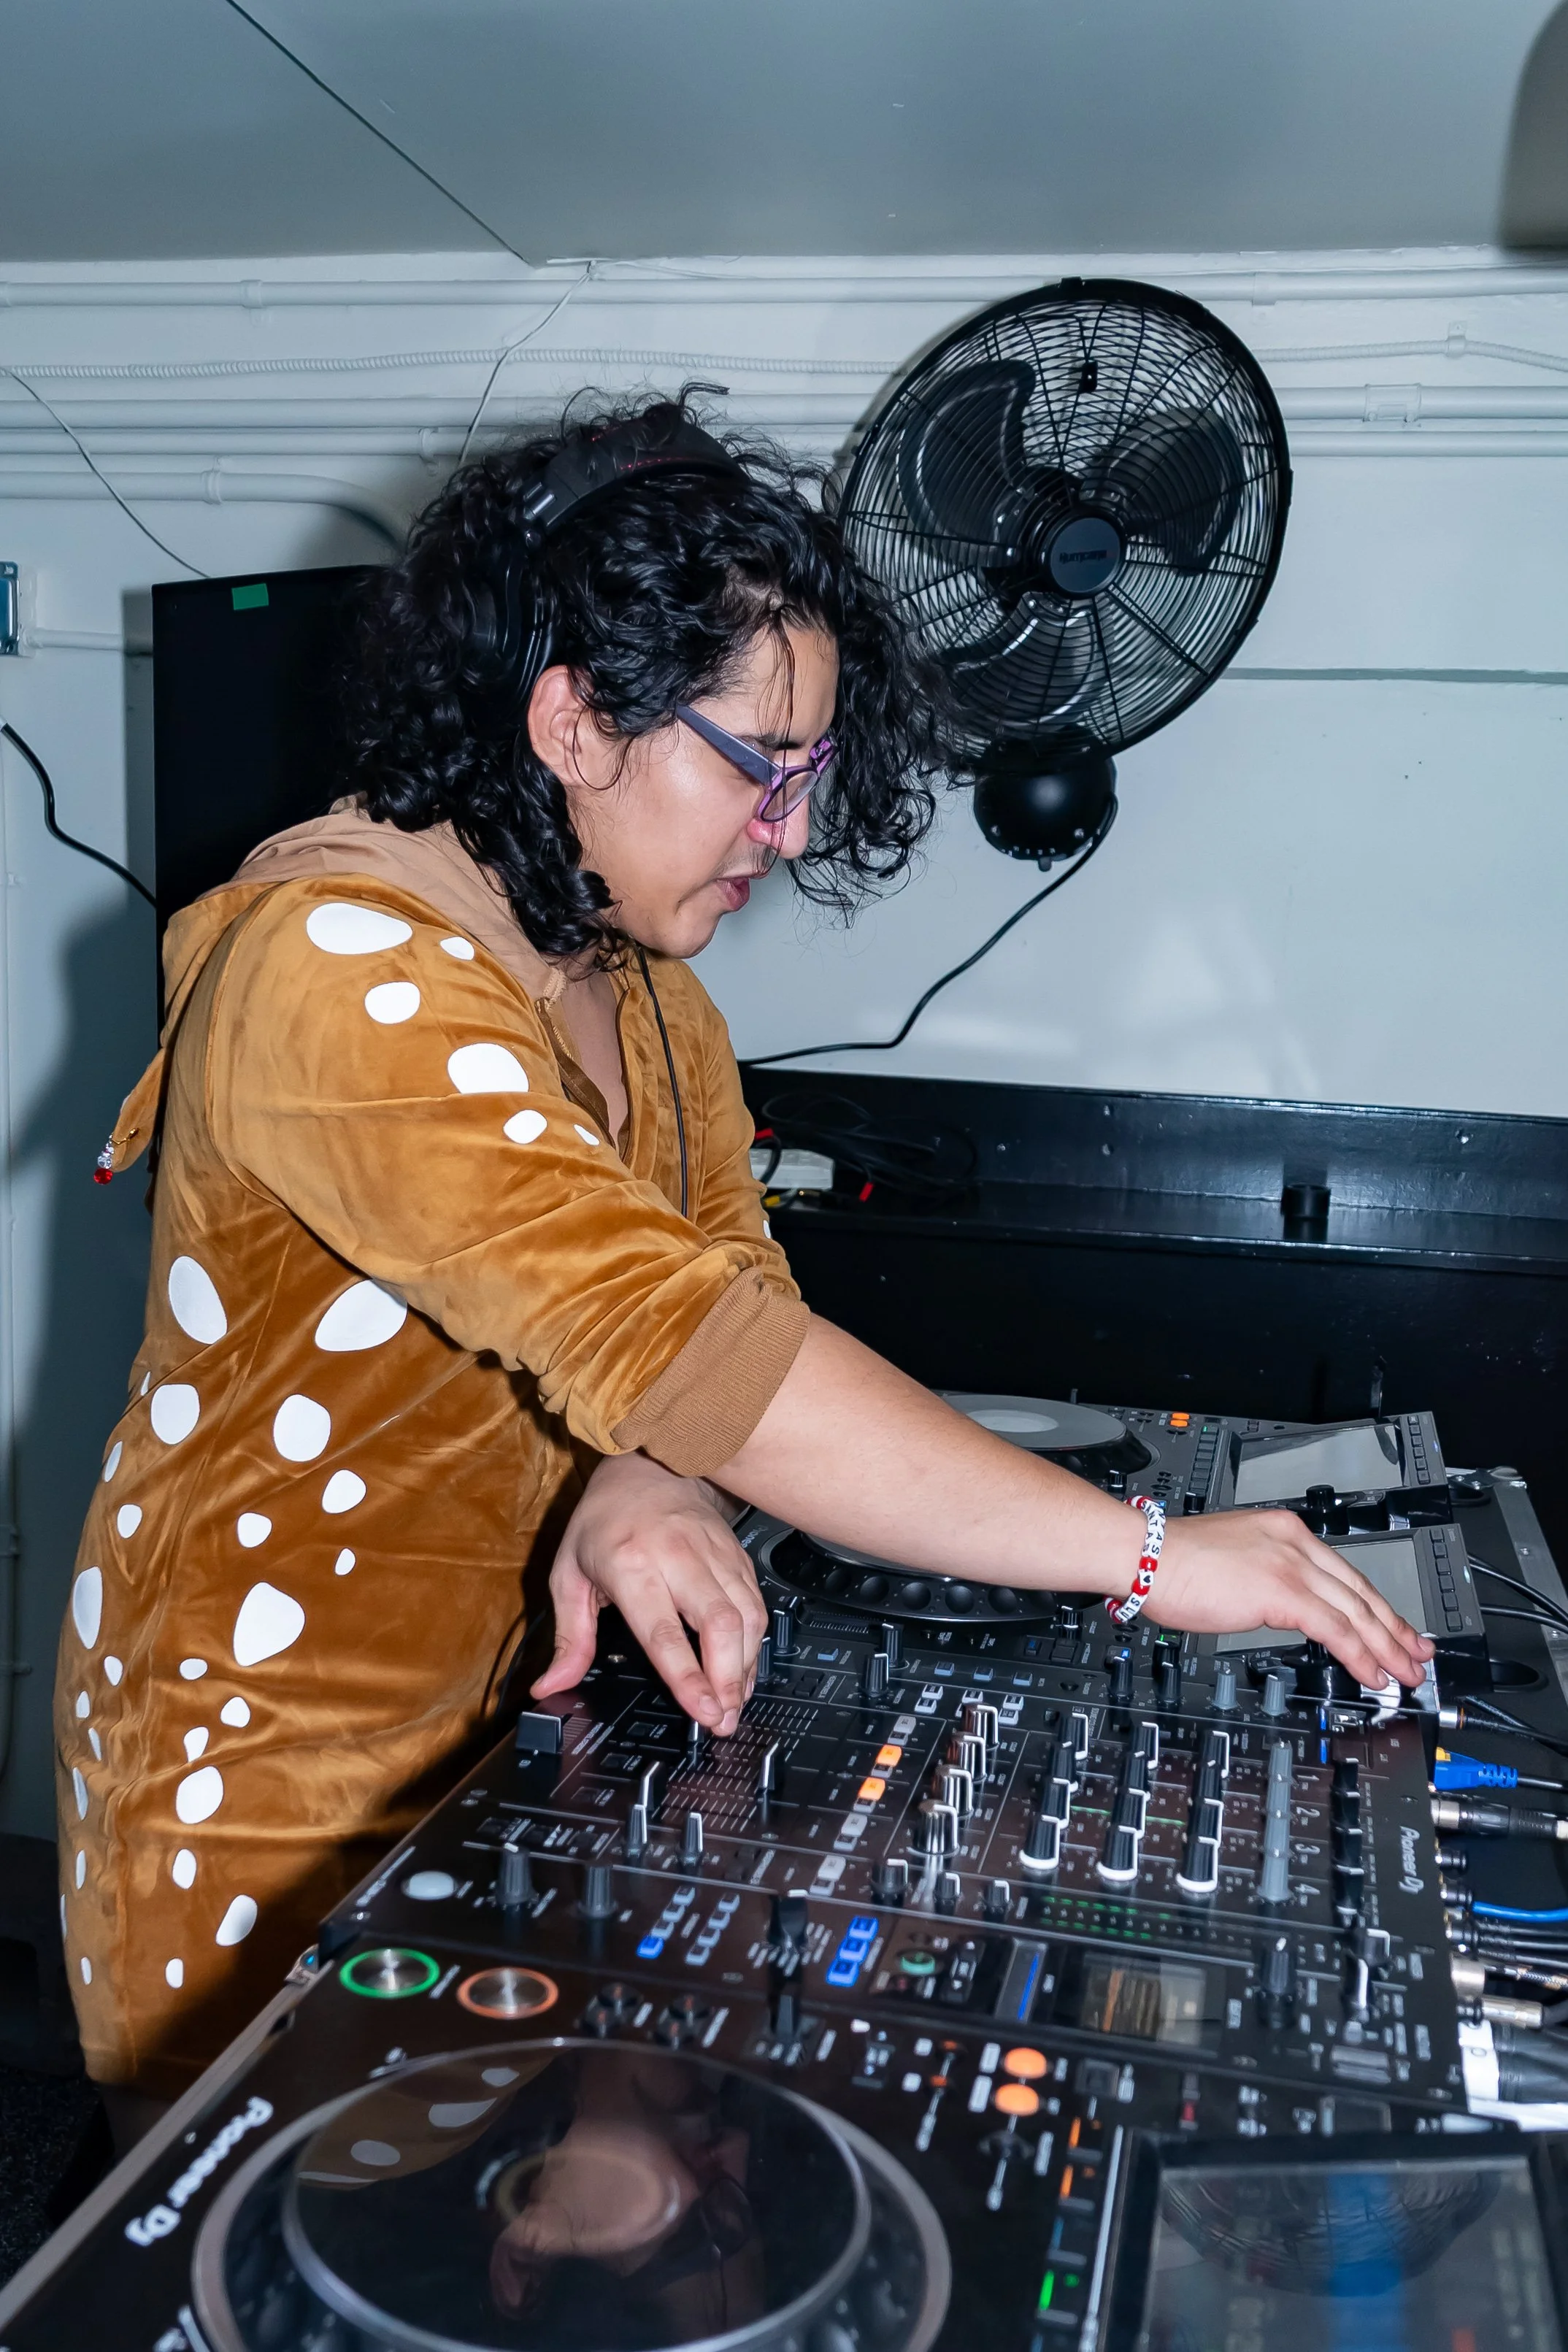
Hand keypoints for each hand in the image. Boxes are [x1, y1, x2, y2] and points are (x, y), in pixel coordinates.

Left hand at [531, 1452, 767, 1732]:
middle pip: (719, 1625)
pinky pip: (756, 1603)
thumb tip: (550, 1686)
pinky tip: (745, 1668)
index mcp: (631, 1566)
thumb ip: (567, 1637)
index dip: (687, 1677)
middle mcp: (678, 1558)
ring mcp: (713, 1554)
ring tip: (735, 1703)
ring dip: (746, 1667)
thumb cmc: (603, 1520)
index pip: (664, 1632)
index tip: (702, 1711)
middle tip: (724, 1719)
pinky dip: (755, 1643)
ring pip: (746, 1616)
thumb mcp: (568, 1575)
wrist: (645, 1465)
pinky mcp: (736, 1554)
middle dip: (728, 1680)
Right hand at [1147, 1510, 1433, 1687]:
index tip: (1392, 1627)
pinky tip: (1372, 1674)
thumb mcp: (1232, 1561)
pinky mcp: (1283, 1591)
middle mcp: (1295, 1543)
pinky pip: (1335, 1629)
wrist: (1144, 1556)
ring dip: (1386, 1648)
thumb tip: (1279, 1607)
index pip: (1343, 1574)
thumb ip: (1263, 1579)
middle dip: (1394, 1629)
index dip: (1375, 1606)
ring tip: (1404, 1673)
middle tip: (1416, 1654)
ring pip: (1356, 1612)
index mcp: (1284, 1532)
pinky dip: (1359, 1655)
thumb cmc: (1171, 1562)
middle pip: (1360, 1591)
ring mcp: (1291, 1565)